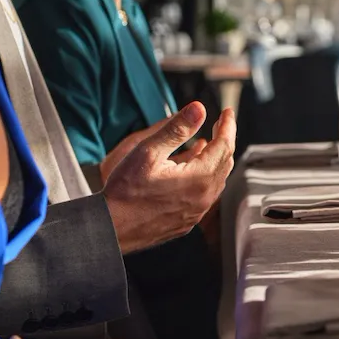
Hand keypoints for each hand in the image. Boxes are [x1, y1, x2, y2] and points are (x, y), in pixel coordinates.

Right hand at [103, 101, 235, 253]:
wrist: (110, 228)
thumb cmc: (125, 191)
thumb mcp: (149, 151)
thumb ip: (177, 129)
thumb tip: (199, 109)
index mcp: (200, 178)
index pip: (225, 144)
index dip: (227, 125)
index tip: (227, 112)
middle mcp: (204, 197)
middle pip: (225, 161)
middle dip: (224, 139)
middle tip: (220, 124)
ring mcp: (197, 212)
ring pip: (216, 179)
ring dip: (215, 158)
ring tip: (207, 142)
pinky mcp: (187, 220)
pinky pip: (205, 194)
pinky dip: (205, 176)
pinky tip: (192, 168)